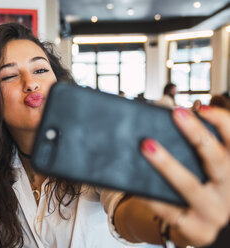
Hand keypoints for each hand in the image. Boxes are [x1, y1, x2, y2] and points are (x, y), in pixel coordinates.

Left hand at [140, 107, 229, 246]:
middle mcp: (228, 190)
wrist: (196, 225)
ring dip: (168, 164)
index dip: (222, 121)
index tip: (202, 107)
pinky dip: (151, 197)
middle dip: (197, 134)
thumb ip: (192, 142)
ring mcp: (214, 212)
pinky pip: (169, 210)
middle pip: (216, 159)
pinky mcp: (196, 229)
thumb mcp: (199, 164)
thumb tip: (171, 110)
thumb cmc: (195, 185)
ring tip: (147, 146)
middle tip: (176, 113)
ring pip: (190, 186)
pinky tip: (135, 184)